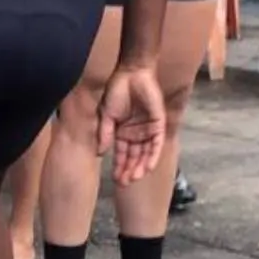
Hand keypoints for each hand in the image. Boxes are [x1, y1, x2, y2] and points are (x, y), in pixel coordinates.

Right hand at [97, 65, 165, 186]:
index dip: (119, 167)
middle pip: (134, 157)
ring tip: (133, 179)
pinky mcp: (158, 124)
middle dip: (129, 171)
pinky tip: (146, 168)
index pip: (122, 155)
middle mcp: (136, 134)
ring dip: (140, 167)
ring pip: (145, 154)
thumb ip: (105, 134)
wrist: (131, 74)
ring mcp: (148, 130)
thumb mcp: (106, 115)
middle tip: (124, 184)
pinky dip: (152, 157)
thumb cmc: (117, 91)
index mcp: (123, 132)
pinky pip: (156, 144)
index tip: (115, 181)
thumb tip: (100, 154)